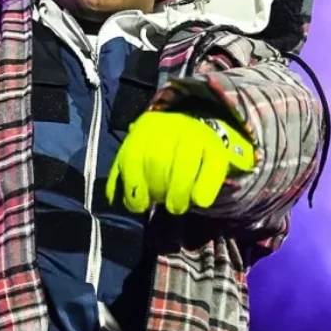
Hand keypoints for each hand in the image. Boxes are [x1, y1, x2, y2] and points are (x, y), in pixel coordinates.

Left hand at [106, 111, 254, 215]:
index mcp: (145, 126)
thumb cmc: (164, 154)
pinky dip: (206, 187)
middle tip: (161, 204)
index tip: (139, 206)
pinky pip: (212, 168)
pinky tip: (199, 202)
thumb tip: (113, 198)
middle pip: (158, 160)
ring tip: (176, 207)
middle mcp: (170, 124)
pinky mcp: (218, 145)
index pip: (133, 156)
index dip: (133, 186)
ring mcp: (195, 132)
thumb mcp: (141, 157)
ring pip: (184, 165)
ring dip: (178, 193)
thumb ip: (124, 176)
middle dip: (157, 189)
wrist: (200, 134)